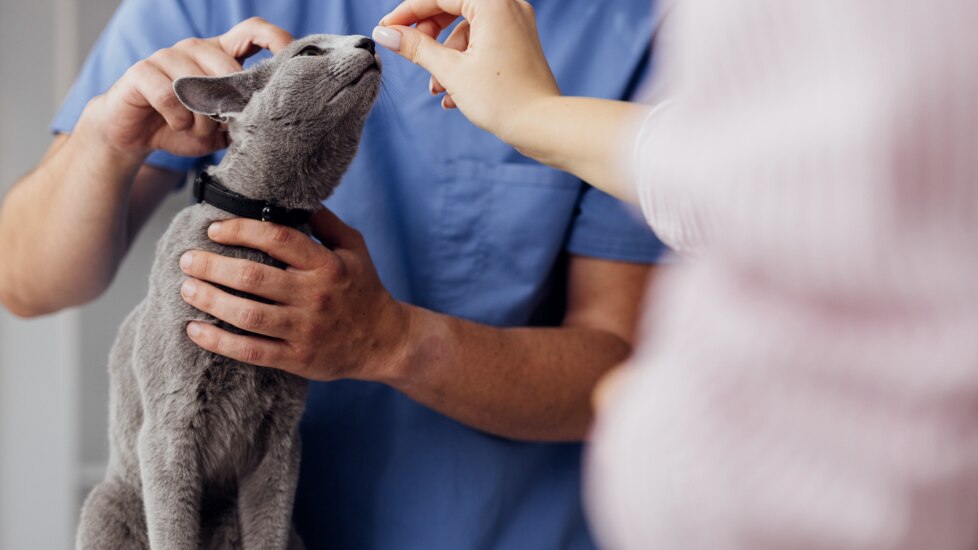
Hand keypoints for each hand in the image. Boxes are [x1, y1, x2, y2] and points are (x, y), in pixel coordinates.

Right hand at [84, 17, 292, 157]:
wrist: (135, 135)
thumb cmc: (184, 127)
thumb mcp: (222, 126)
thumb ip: (244, 117)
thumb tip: (272, 117)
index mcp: (220, 55)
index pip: (253, 32)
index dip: (275, 39)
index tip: (292, 59)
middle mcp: (195, 48)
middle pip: (228, 67)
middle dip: (230, 104)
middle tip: (224, 126)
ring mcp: (167, 55)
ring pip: (199, 85)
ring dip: (202, 119)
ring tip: (196, 129)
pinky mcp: (142, 71)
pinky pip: (170, 96)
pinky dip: (178, 120)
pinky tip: (175, 125)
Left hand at [178, 209, 410, 380]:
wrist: (384, 341)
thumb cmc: (364, 288)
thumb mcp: (354, 248)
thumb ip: (325, 222)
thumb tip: (294, 196)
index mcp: (327, 265)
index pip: (278, 239)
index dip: (241, 230)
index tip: (213, 230)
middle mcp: (315, 296)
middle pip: (254, 277)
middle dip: (212, 266)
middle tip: (187, 260)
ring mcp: (305, 329)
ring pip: (248, 315)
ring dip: (210, 300)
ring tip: (186, 289)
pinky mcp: (297, 358)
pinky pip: (251, 351)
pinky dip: (219, 342)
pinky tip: (194, 330)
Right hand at [373, 0, 559, 143]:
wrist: (543, 126)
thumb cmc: (503, 99)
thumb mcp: (451, 71)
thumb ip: (416, 48)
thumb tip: (385, 34)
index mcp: (493, 3)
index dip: (408, 12)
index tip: (386, 29)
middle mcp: (508, 6)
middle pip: (453, 7)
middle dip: (428, 33)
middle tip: (407, 51)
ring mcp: (516, 25)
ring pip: (467, 29)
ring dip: (445, 57)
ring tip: (436, 88)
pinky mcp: (519, 44)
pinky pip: (483, 42)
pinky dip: (465, 62)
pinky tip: (453, 94)